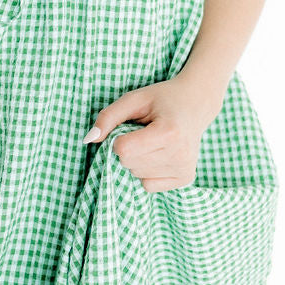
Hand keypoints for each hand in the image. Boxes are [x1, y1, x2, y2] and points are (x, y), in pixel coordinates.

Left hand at [82, 77, 215, 192]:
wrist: (196, 104)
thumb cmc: (162, 99)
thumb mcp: (134, 98)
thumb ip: (108, 116)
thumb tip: (88, 140)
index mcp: (169, 132)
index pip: (124, 150)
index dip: (119, 138)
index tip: (131, 126)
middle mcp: (180, 154)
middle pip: (129, 164)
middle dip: (128, 149)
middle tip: (145, 131)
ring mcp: (185, 168)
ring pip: (137, 175)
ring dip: (138, 160)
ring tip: (154, 141)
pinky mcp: (186, 178)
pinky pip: (148, 185)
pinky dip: (147, 171)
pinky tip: (160, 154)